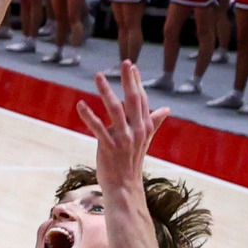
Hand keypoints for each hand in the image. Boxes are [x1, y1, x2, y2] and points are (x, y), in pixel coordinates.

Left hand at [71, 61, 164, 193]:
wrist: (125, 186)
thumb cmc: (131, 161)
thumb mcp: (144, 139)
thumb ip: (153, 122)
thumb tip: (167, 109)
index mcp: (145, 127)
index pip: (142, 99)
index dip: (137, 82)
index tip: (132, 66)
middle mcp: (137, 130)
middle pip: (133, 100)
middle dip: (129, 80)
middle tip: (125, 61)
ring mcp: (124, 139)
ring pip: (115, 110)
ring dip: (106, 91)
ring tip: (98, 75)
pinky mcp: (109, 147)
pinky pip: (99, 128)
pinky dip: (89, 115)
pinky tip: (81, 104)